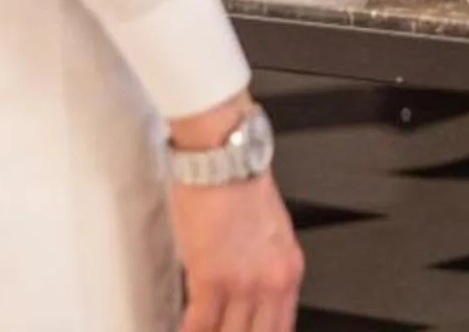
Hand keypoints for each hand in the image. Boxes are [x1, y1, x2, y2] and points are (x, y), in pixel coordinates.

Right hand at [171, 98, 301, 331]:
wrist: (223, 154)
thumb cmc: (239, 180)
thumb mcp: (270, 231)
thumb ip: (264, 267)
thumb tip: (249, 293)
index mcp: (288, 269)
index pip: (282, 328)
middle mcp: (272, 281)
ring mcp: (243, 283)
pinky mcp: (212, 278)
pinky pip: (200, 325)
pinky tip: (179, 330)